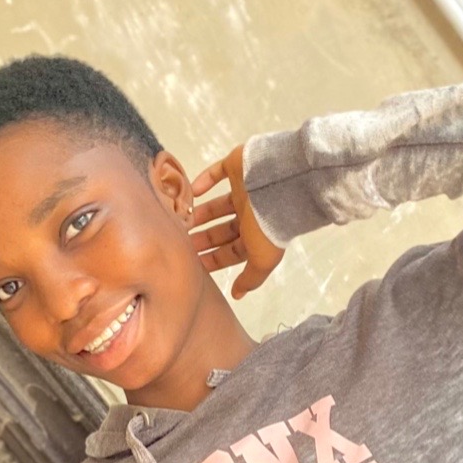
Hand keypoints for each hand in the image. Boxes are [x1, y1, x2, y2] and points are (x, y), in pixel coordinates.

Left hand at [189, 146, 284, 299]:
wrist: (282, 184)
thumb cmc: (270, 225)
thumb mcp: (262, 259)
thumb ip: (250, 278)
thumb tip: (237, 296)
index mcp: (257, 236)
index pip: (232, 251)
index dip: (213, 258)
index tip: (193, 263)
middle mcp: (251, 214)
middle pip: (222, 230)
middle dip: (203, 238)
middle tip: (180, 243)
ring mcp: (244, 190)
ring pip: (217, 204)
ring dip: (200, 213)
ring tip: (180, 220)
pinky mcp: (238, 166)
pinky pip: (217, 173)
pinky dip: (204, 181)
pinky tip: (190, 190)